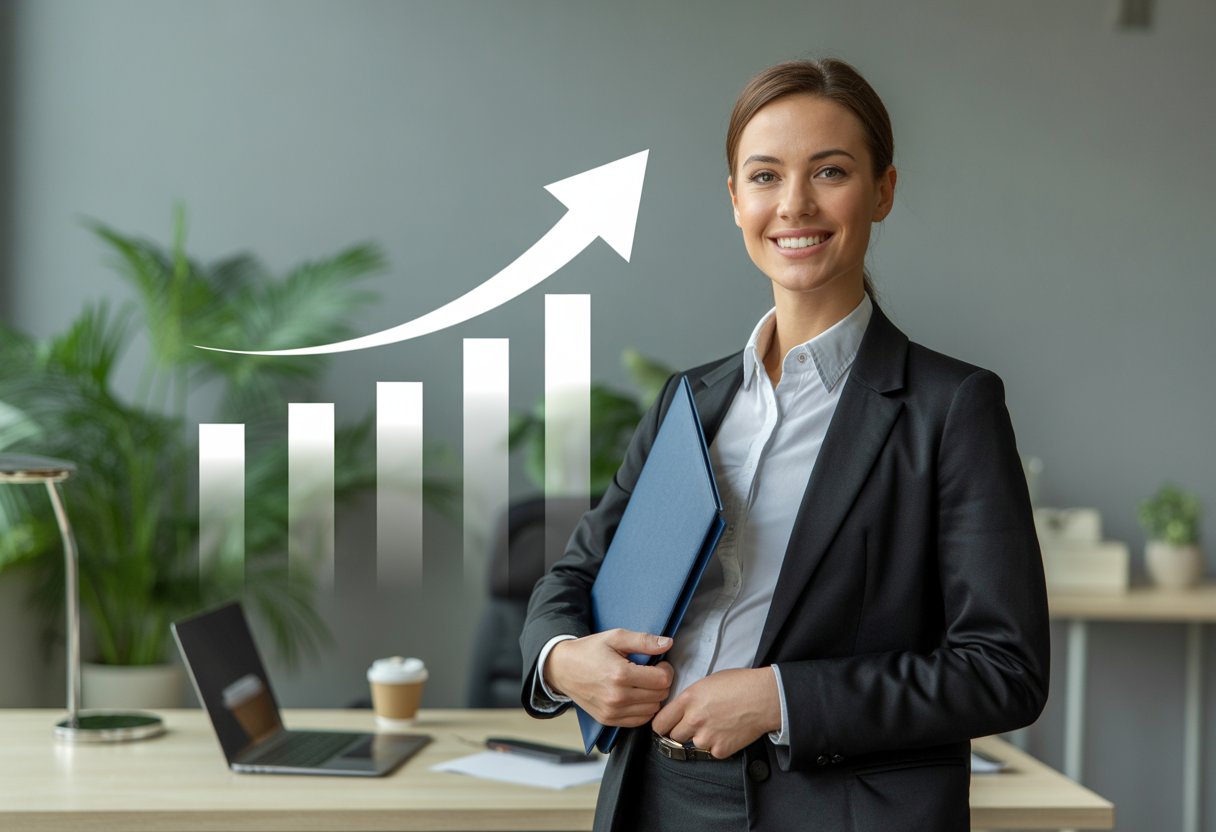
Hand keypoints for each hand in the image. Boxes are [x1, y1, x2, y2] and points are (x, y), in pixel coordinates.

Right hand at [544, 629, 673, 727]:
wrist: (562, 668)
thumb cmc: (589, 651)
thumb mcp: (615, 637)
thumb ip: (643, 640)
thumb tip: (667, 644)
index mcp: (620, 674)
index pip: (662, 680)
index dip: (666, 670)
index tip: (659, 664)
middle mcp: (617, 697)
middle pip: (659, 696)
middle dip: (660, 683)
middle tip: (650, 672)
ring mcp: (612, 711)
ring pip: (652, 710)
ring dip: (653, 697)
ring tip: (642, 684)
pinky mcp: (609, 720)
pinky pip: (639, 721)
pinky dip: (643, 709)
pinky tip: (636, 695)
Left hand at [651, 667, 780, 758]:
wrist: (764, 697)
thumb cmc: (738, 684)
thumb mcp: (706, 682)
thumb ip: (689, 699)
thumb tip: (680, 710)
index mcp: (687, 700)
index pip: (660, 722)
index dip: (661, 725)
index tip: (664, 727)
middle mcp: (693, 720)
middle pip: (674, 736)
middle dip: (681, 732)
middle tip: (695, 725)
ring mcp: (706, 737)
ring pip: (693, 744)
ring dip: (701, 738)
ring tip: (717, 725)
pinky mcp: (720, 750)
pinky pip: (711, 751)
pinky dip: (718, 745)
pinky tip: (728, 732)